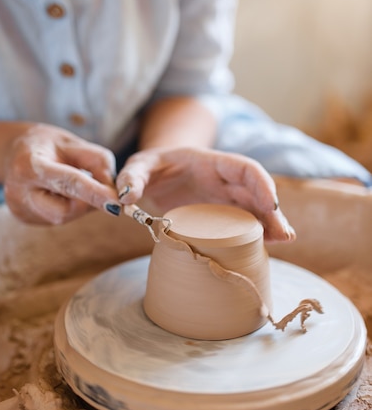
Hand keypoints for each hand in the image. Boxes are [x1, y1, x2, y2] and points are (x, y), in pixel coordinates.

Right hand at [3, 124, 118, 223]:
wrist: (13, 151)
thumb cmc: (47, 145)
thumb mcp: (74, 143)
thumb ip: (98, 163)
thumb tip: (115, 193)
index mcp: (28, 165)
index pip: (68, 183)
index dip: (95, 194)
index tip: (117, 203)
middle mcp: (18, 192)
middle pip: (66, 210)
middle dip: (86, 201)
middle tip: (92, 185)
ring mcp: (20, 209)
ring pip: (64, 217)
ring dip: (78, 204)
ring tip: (71, 185)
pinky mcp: (24, 218)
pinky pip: (56, 219)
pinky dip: (67, 207)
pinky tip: (59, 193)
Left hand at [116, 147, 295, 241]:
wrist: (157, 174)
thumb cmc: (152, 167)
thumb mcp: (139, 166)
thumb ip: (132, 177)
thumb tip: (125, 198)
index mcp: (211, 162)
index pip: (244, 168)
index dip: (260, 184)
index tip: (270, 203)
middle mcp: (225, 180)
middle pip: (257, 191)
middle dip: (272, 210)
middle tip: (283, 235)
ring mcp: (226, 198)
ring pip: (256, 209)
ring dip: (271, 224)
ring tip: (283, 242)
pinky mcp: (222, 215)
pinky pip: (245, 222)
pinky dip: (257, 233)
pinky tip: (267, 247)